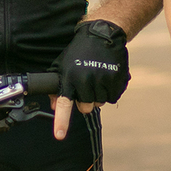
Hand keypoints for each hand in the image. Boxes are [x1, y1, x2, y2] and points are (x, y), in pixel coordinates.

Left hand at [52, 19, 129, 138]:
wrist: (102, 34)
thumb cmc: (79, 51)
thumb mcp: (62, 65)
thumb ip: (57, 86)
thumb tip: (53, 105)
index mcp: (69, 78)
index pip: (64, 103)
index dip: (62, 121)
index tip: (60, 135)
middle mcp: (85, 80)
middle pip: (86, 107)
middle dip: (86, 101)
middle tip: (87, 85)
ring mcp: (102, 79)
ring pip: (100, 103)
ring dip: (99, 95)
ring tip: (97, 77)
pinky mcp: (116, 79)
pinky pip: (113, 97)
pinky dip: (110, 91)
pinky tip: (107, 76)